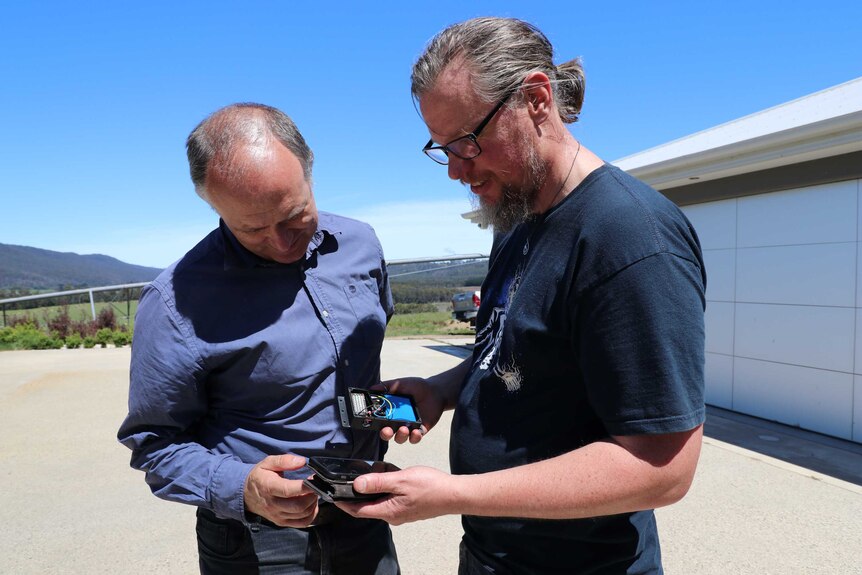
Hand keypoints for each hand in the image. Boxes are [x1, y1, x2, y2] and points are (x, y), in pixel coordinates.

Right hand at [243, 454, 318, 526]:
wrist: (246, 494)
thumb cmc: (260, 476)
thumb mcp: (268, 462)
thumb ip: (284, 460)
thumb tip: (302, 461)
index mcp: (269, 487)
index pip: (288, 490)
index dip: (304, 486)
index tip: (314, 479)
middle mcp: (272, 504)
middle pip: (298, 506)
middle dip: (312, 495)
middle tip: (315, 486)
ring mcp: (277, 516)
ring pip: (302, 515)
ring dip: (313, 504)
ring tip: (313, 493)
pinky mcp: (281, 522)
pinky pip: (302, 523)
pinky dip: (311, 515)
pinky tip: (311, 504)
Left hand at [335, 466, 455, 525]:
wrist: (455, 494)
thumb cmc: (431, 488)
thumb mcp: (400, 480)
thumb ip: (377, 482)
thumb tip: (356, 485)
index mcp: (387, 511)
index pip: (357, 510)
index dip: (343, 503)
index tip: (331, 494)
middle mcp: (392, 514)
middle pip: (367, 503)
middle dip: (362, 488)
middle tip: (360, 471)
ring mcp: (400, 511)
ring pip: (380, 497)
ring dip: (378, 483)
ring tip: (382, 468)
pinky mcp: (407, 505)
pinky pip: (391, 495)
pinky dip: (389, 483)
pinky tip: (394, 472)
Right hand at [376, 378, 445, 443]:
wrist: (435, 390)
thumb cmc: (416, 387)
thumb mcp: (401, 383)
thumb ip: (387, 386)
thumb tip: (372, 388)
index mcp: (390, 412)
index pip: (378, 420)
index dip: (373, 422)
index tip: (371, 420)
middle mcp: (397, 421)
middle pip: (387, 433)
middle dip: (385, 434)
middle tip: (387, 430)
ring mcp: (409, 427)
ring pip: (400, 438)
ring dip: (400, 436)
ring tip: (404, 429)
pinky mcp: (420, 430)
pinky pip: (415, 438)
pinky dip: (415, 437)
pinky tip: (416, 431)